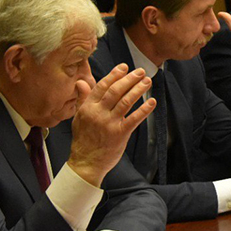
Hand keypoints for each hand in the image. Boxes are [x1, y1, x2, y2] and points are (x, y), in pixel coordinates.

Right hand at [68, 64, 154, 186]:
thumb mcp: (78, 117)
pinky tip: (152, 101)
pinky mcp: (120, 134)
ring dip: (138, 89)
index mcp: (88, 108)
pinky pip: (134, 119)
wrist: (85, 163)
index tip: (124, 67)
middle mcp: (98, 113)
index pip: (102, 86)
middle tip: (140, 71)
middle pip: (116, 91)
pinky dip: (144, 109)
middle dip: (129, 79)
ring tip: (147, 81)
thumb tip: (81, 81)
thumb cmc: (83, 140)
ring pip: (126, 102)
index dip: (114, 75)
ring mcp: (109, 124)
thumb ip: (82, 98)